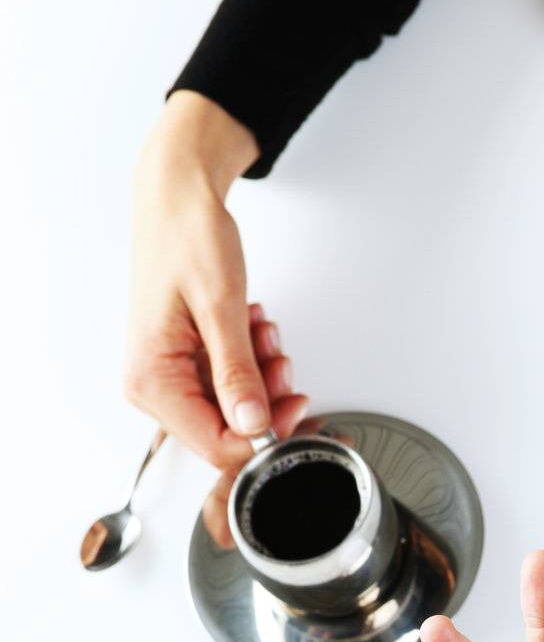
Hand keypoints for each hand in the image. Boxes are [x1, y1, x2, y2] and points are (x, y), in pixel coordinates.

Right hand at [125, 92, 308, 489]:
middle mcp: (153, 385)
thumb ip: (237, 373)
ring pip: (233, 407)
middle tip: (283, 364)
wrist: (176, 197)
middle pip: (225, 430)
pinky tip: (253, 329)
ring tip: (263, 334)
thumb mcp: (220, 306)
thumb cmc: (186, 236)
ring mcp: (169, 376)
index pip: (214, 444)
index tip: (294, 408)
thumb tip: (253, 425)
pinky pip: (230, 383)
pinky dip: (252, 361)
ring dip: (261, 376)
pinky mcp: (186, 363)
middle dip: (265, 401)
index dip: (261, 437)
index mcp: (151, 380)